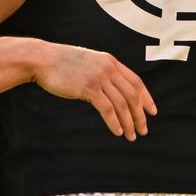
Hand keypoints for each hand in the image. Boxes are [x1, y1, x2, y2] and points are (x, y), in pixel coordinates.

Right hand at [34, 44, 156, 140]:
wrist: (43, 59)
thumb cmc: (63, 63)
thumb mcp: (89, 62)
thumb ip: (103, 72)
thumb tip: (114, 90)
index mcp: (110, 61)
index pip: (136, 81)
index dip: (146, 98)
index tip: (152, 112)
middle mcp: (108, 68)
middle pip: (132, 95)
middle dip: (140, 115)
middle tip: (143, 130)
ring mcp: (98, 77)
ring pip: (122, 104)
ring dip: (129, 122)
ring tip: (131, 135)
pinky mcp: (87, 88)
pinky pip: (107, 109)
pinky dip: (115, 122)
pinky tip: (117, 131)